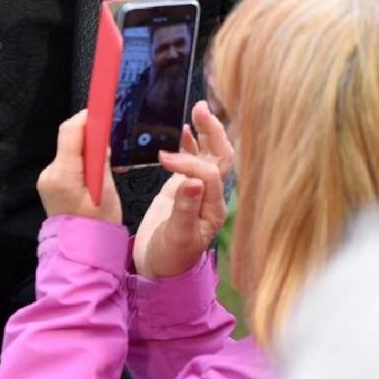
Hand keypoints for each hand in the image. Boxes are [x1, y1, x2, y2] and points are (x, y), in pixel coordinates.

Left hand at [38, 110, 121, 223]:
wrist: (80, 253)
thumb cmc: (98, 226)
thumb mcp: (107, 192)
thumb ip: (101, 161)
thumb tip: (101, 136)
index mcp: (62, 174)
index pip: (70, 132)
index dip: (85, 118)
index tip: (102, 112)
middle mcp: (49, 173)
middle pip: (69, 140)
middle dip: (90, 135)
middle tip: (112, 139)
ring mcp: (47, 179)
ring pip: (69, 151)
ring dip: (88, 150)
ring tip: (109, 161)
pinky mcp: (50, 184)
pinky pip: (67, 164)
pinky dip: (82, 162)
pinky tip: (97, 172)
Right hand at [133, 101, 231, 278]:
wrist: (159, 270)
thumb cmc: (170, 259)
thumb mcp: (177, 237)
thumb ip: (185, 210)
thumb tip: (193, 181)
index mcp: (214, 208)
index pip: (209, 173)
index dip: (189, 162)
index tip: (165, 159)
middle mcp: (211, 196)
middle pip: (220, 156)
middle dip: (213, 131)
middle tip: (201, 108)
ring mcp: (199, 190)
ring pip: (208, 154)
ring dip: (204, 131)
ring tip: (196, 108)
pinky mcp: (184, 188)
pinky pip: (192, 159)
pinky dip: (189, 142)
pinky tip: (183, 128)